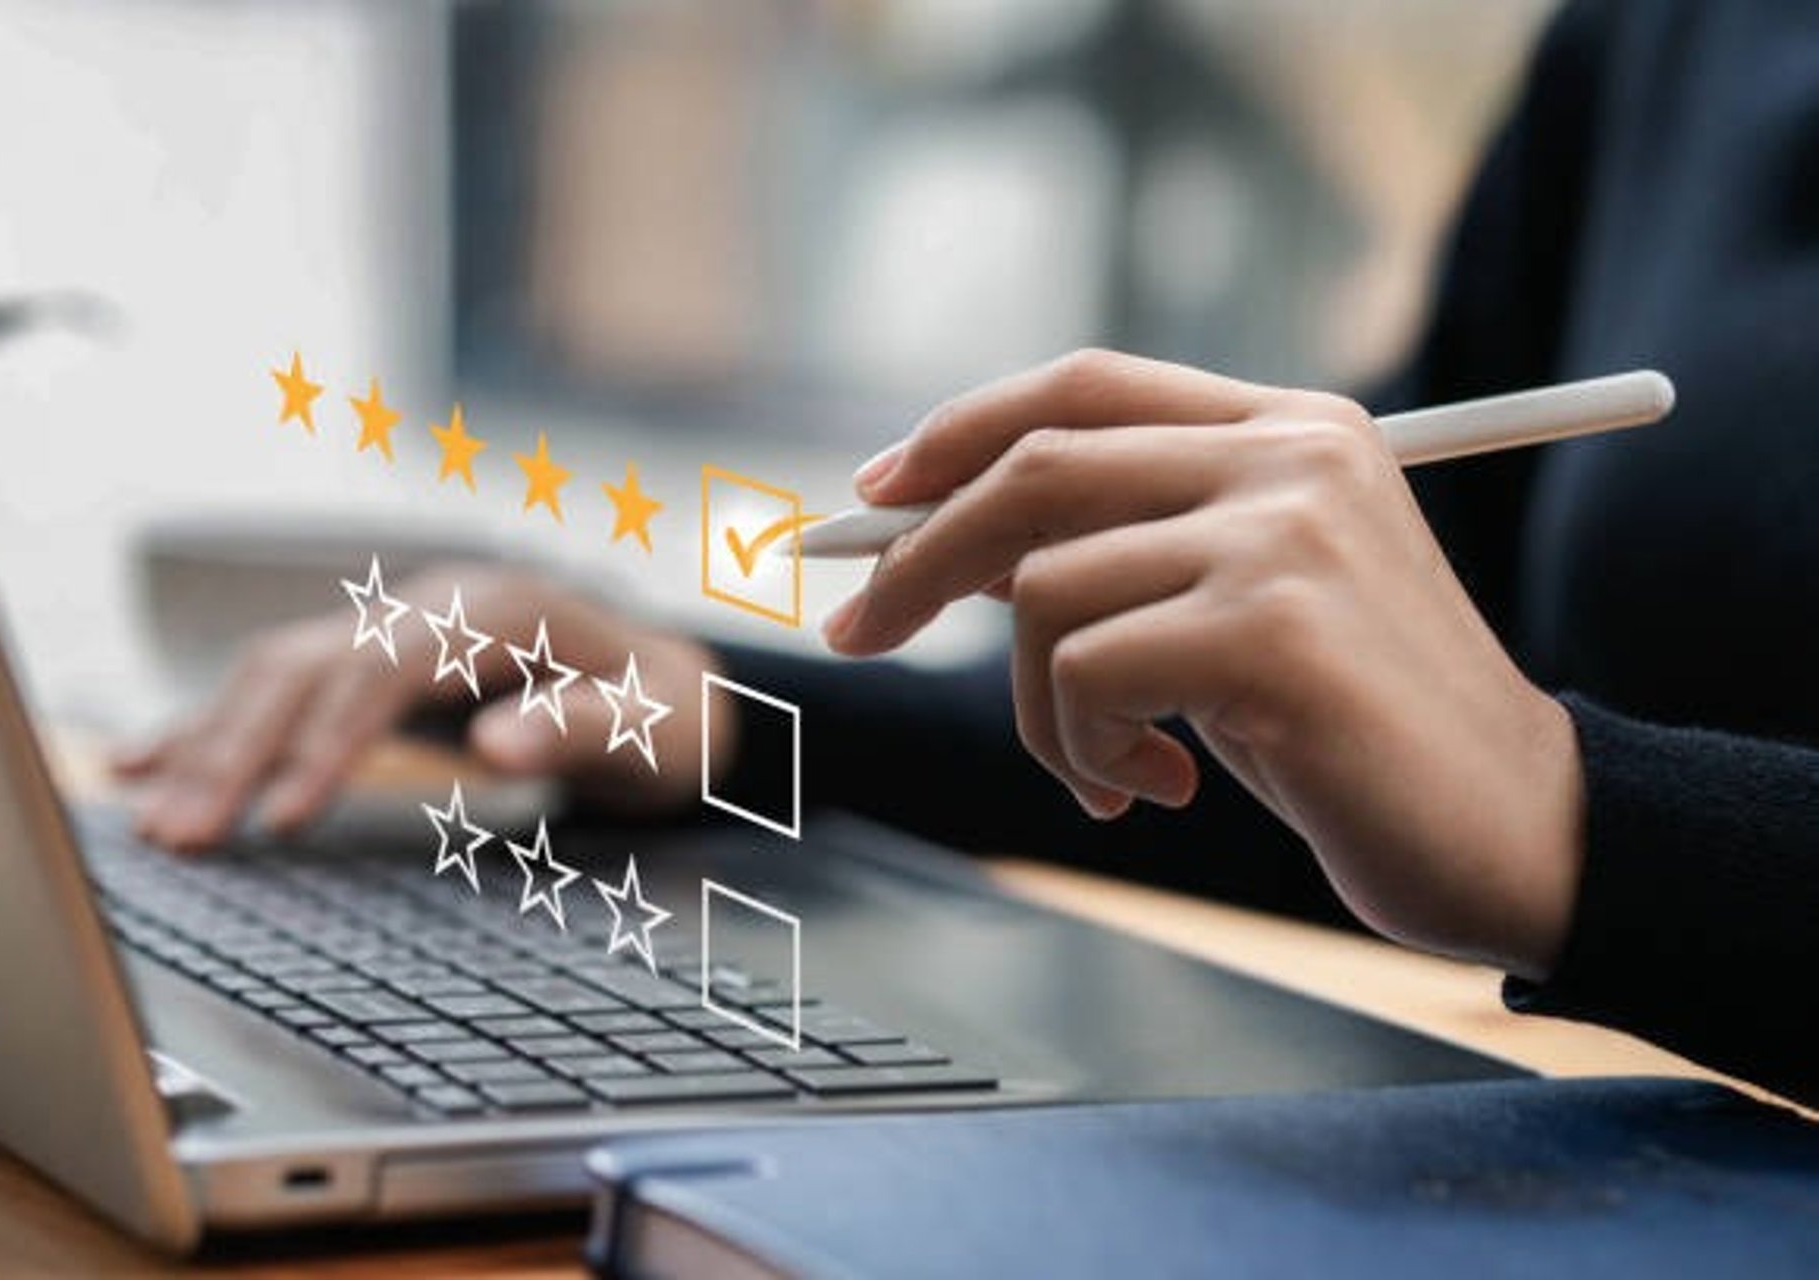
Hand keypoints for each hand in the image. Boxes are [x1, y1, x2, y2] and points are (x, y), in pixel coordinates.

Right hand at [116, 563, 721, 849]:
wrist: (669, 684)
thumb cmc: (662, 713)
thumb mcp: (649, 725)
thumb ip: (577, 727)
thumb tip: (495, 745)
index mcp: (494, 612)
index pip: (383, 669)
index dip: (329, 740)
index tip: (285, 816)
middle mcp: (429, 607)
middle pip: (306, 666)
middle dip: (237, 749)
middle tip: (181, 836)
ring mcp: (395, 629)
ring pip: (274, 673)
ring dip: (208, 744)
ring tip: (152, 823)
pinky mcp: (374, 663)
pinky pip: (277, 688)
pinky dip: (212, 726)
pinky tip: (145, 764)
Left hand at [823, 350, 1581, 977]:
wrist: (1517, 833)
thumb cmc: (1357, 734)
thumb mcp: (1238, 610)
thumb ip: (1129, 550)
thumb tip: (943, 539)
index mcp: (1288, 431)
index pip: (1083, 386)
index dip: (960, 431)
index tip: (875, 492)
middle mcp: (1289, 458)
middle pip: (1034, 466)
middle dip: (915, 556)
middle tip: (857, 631)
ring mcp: (1284, 535)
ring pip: (1041, 589)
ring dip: (1036, 708)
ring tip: (1107, 768)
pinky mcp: (1271, 628)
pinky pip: (1081, 673)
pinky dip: (1078, 750)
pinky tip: (1148, 791)